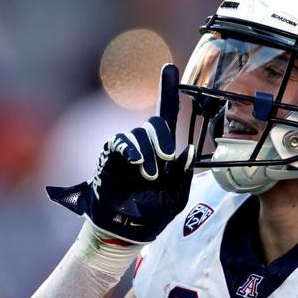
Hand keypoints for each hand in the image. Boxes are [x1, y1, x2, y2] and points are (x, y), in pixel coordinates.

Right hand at [46, 63, 193, 243]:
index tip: (169, 68)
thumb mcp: (177, 194)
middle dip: (163, 139)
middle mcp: (144, 145)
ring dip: (149, 153)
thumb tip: (188, 150)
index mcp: (163, 151)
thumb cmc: (154, 212)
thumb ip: (184, 172)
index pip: (165, 115)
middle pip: (155, 124)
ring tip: (151, 175)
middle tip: (167, 160)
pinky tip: (139, 163)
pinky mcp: (109, 157)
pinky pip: (119, 143)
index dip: (166, 90)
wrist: (128, 229)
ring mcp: (125, 150)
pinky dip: (132, 150)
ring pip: (139, 134)